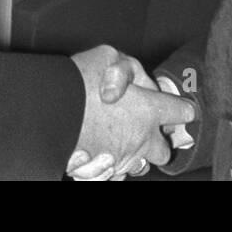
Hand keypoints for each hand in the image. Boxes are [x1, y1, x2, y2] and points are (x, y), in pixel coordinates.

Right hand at [66, 45, 194, 180]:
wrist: (49, 112)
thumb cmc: (81, 82)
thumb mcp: (110, 57)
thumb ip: (131, 70)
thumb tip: (142, 84)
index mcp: (149, 111)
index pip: (181, 113)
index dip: (182, 109)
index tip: (181, 109)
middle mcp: (141, 139)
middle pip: (164, 152)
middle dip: (158, 144)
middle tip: (143, 130)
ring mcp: (122, 159)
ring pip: (138, 166)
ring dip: (132, 155)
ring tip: (116, 140)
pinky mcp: (103, 173)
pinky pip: (115, 175)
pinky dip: (110, 166)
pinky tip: (99, 152)